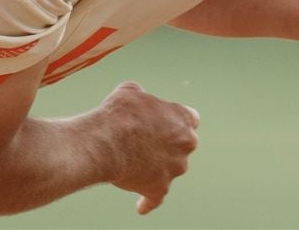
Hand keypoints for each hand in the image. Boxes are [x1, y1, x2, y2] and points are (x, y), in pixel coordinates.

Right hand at [95, 82, 199, 214]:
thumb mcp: (129, 91)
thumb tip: (138, 98)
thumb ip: (141, 96)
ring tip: (131, 163)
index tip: (165, 123)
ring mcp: (175, 168)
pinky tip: (141, 207)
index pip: (191, 119)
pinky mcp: (160, 188)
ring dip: (155, 167)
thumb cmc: (118, 114)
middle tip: (144, 141)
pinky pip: (156, 198)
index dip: (176, 120)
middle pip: (182, 145)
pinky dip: (148, 201)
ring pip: (169, 169)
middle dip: (168, 144)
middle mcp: (185, 144)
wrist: (107, 142)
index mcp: (182, 119)